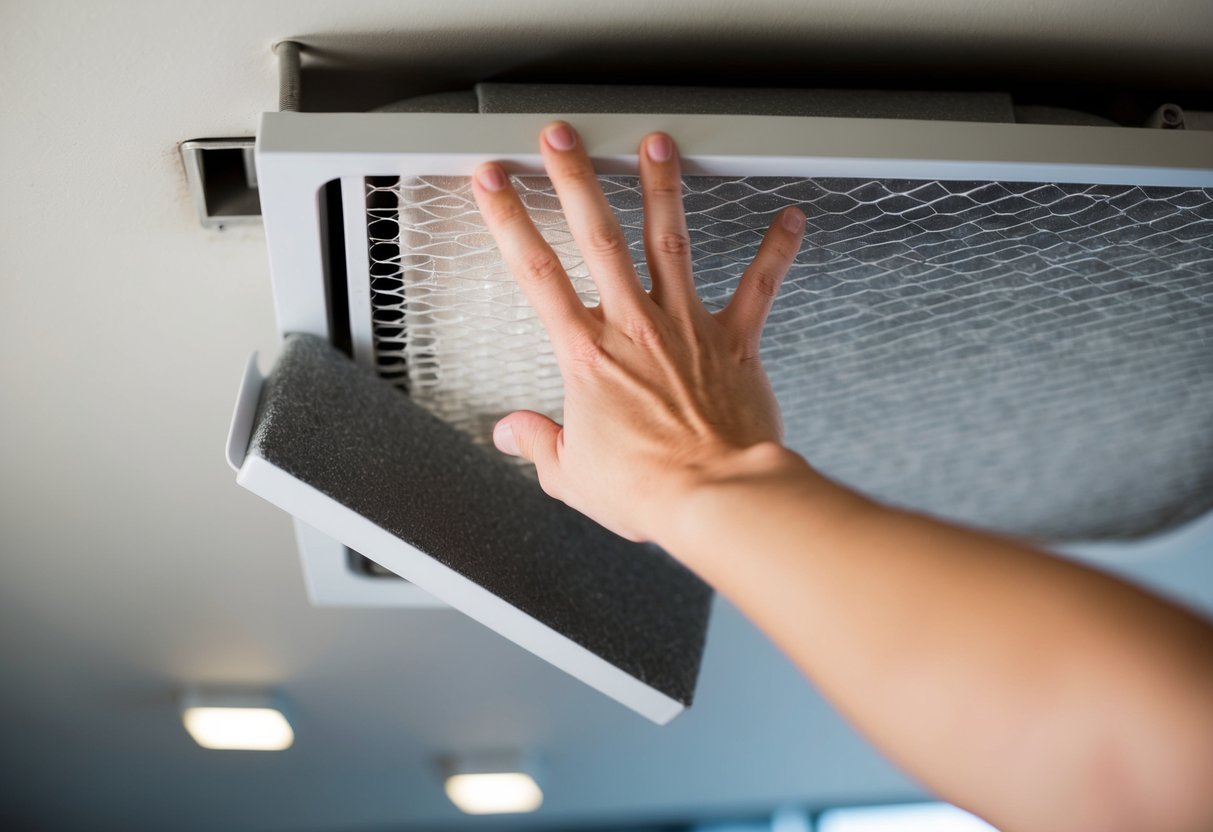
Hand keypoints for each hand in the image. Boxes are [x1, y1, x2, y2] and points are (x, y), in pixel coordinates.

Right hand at [472, 121, 805, 544]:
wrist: (715, 496)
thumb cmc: (649, 489)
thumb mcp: (573, 476)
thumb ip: (539, 446)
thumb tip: (509, 433)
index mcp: (586, 355)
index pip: (536, 273)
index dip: (508, 220)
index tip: (493, 182)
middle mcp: (634, 326)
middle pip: (599, 236)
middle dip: (575, 179)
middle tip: (562, 137)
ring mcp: (686, 326)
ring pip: (671, 241)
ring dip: (662, 188)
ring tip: (656, 145)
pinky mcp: (733, 341)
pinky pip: (758, 286)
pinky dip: (775, 251)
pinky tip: (789, 218)